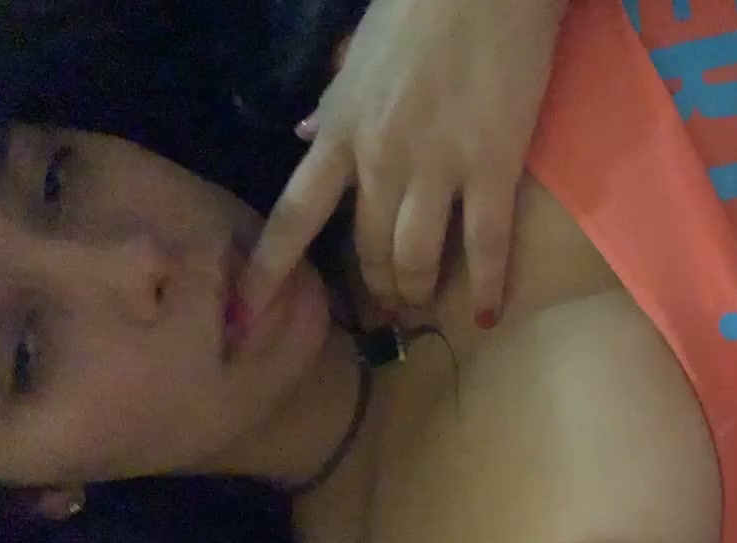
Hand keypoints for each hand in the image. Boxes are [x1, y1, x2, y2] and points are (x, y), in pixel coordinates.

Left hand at [241, 0, 566, 327]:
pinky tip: (486, 315)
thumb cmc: (419, 10)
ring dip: (417, 290)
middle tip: (387, 304)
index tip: (245, 317)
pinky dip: (485, 287)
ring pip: (416, 257)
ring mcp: (436, 168)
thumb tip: (306, 138)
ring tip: (425, 302)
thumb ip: (333, 105)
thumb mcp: (356, 58)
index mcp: (341, 132)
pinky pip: (486, 246)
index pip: (293, 216)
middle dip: (374, 287)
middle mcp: (379, 160)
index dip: (268, 273)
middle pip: (366, 249)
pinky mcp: (491, 168)